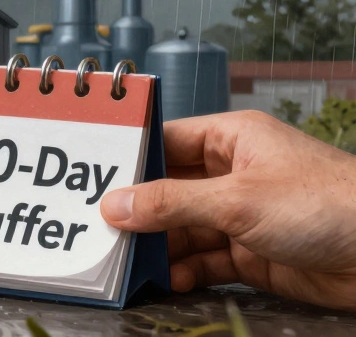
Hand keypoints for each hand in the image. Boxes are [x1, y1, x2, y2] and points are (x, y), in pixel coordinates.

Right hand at [99, 111, 355, 309]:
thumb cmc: (326, 204)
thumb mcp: (237, 199)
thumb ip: (172, 204)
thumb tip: (116, 205)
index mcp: (231, 140)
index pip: (166, 142)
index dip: (131, 161)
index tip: (92, 179)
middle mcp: (233, 173)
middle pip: (169, 190)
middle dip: (139, 210)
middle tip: (101, 227)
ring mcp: (242, 215)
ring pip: (183, 228)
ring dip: (159, 245)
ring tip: (129, 259)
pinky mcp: (252, 253)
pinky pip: (205, 259)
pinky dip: (184, 270)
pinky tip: (168, 278)